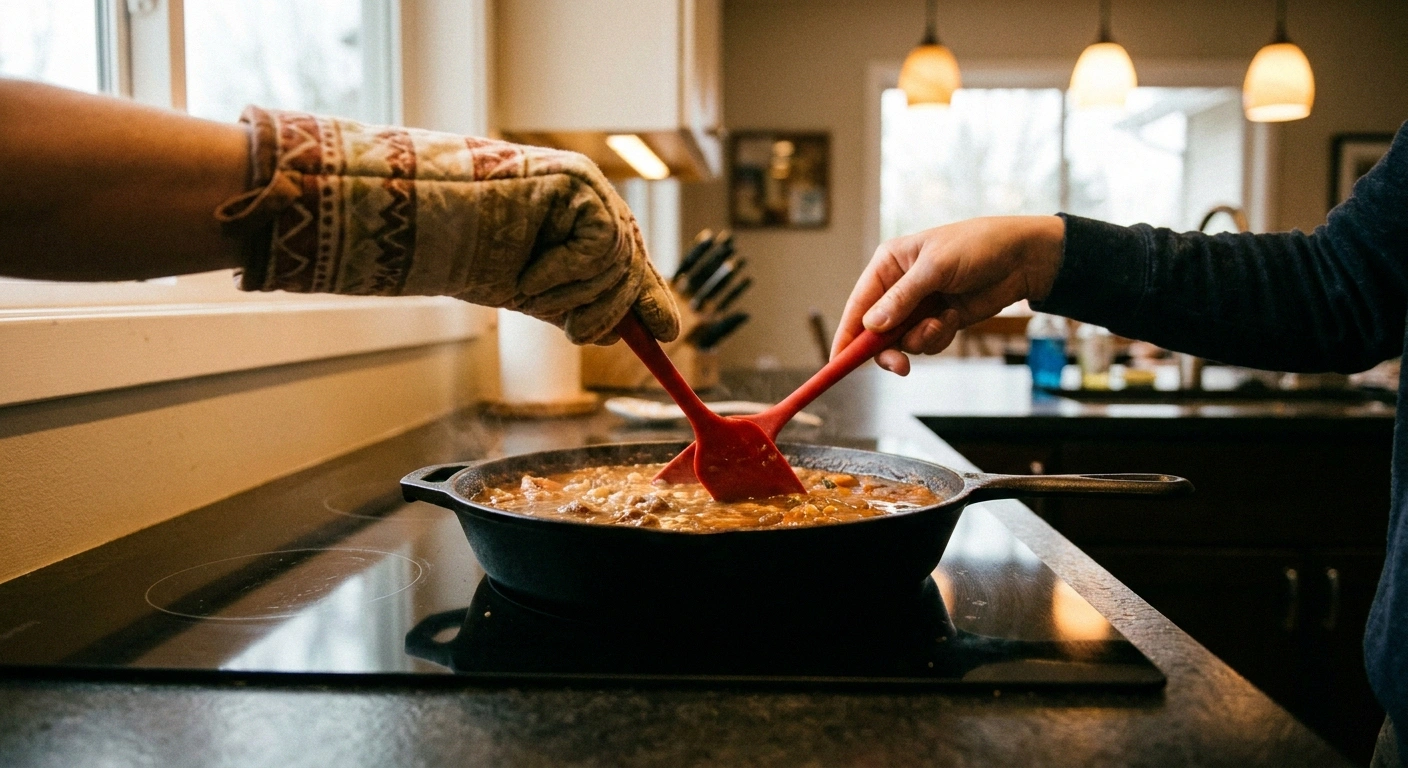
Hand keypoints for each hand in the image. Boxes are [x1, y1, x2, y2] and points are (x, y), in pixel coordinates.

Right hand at [223, 108, 677, 344]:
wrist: (415, 223)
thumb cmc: (462, 253)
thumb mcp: (538, 291)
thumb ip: (591, 302)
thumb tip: (652, 331)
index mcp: (579, 223)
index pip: (628, 262)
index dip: (649, 298)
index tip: (669, 333)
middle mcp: (589, 201)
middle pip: (630, 270)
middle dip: (603, 311)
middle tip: (566, 324)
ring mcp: (586, 187)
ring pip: (619, 264)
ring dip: (574, 296)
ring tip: (529, 289)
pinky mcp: (577, 181)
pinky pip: (601, 246)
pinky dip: (566, 272)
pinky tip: (530, 272)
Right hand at [832, 216, 1064, 374]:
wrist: (1022, 258)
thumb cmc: (977, 247)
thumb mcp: (935, 268)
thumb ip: (902, 299)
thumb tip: (872, 325)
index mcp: (888, 264)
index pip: (858, 305)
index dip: (847, 335)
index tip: (838, 362)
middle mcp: (898, 286)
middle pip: (876, 331)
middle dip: (888, 349)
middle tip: (900, 366)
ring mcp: (919, 305)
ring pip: (903, 341)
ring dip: (922, 340)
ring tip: (943, 322)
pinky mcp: (939, 319)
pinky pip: (927, 342)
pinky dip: (940, 336)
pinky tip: (955, 317)